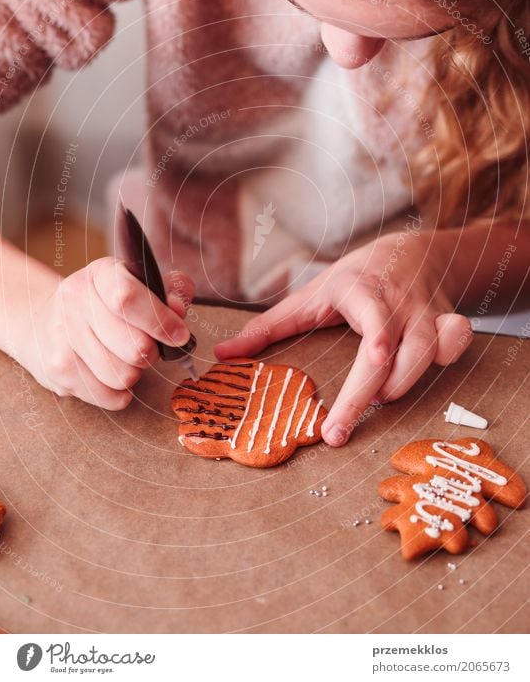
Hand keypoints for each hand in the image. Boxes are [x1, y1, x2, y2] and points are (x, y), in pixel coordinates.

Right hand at [19, 257, 194, 409]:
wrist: (44, 321)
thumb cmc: (105, 305)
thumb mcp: (137, 285)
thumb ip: (170, 290)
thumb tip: (178, 309)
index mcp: (100, 274)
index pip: (128, 298)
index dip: (160, 321)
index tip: (179, 336)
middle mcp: (75, 300)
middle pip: (133, 346)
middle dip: (152, 353)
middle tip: (147, 347)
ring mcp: (61, 335)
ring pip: (122, 376)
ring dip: (134, 373)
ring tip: (124, 359)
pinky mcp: (56, 368)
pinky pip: (107, 396)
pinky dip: (119, 393)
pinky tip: (111, 377)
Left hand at [215, 228, 471, 445]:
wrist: (410, 251)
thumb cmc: (352, 279)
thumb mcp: (309, 296)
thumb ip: (267, 327)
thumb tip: (223, 355)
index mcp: (360, 290)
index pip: (371, 322)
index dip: (375, 346)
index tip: (372, 362)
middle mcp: (396, 302)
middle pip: (397, 352)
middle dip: (371, 395)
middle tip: (338, 430)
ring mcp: (424, 311)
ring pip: (429, 352)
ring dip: (403, 383)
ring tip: (376, 398)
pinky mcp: (446, 319)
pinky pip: (458, 339)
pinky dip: (450, 354)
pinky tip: (430, 366)